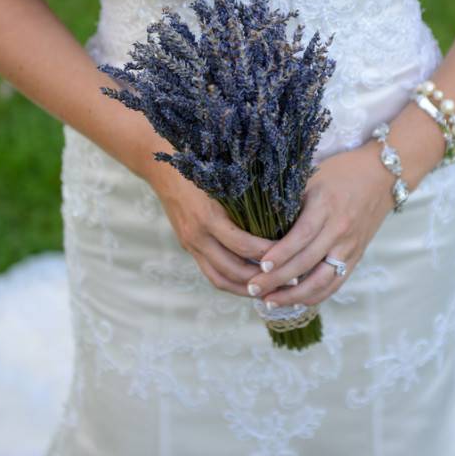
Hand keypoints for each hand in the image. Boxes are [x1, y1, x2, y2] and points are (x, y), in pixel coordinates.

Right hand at [144, 160, 274, 295]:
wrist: (163, 168)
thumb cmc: (201, 166)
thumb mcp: (224, 179)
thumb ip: (246, 197)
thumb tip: (283, 211)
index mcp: (208, 217)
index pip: (244, 246)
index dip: (268, 254)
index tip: (291, 254)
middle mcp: (197, 235)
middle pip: (232, 269)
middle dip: (261, 278)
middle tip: (287, 279)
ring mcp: (190, 244)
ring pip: (219, 278)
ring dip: (245, 288)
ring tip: (271, 289)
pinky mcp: (188, 247)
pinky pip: (210, 273)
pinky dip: (230, 282)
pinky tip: (249, 282)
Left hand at [245, 140, 394, 308]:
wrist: (382, 175)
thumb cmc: (342, 172)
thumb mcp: (313, 177)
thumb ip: (291, 199)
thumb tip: (259, 219)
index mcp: (326, 205)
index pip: (302, 235)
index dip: (281, 253)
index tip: (261, 266)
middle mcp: (340, 229)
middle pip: (307, 261)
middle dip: (278, 279)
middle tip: (253, 288)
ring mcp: (350, 246)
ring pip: (323, 280)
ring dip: (295, 295)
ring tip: (270, 302)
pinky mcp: (357, 256)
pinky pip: (336, 282)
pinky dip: (316, 295)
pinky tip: (296, 301)